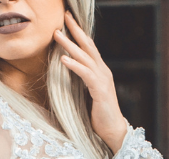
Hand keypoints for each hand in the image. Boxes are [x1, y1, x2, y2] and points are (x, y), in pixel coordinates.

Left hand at [54, 11, 130, 151]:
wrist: (112, 130)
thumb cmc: (97, 115)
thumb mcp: (86, 93)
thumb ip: (80, 80)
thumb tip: (67, 71)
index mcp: (99, 71)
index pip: (88, 47)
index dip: (78, 33)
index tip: (66, 21)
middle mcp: (103, 71)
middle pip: (88, 46)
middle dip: (76, 31)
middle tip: (63, 17)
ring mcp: (103, 80)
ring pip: (85, 57)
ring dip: (70, 45)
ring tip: (56, 35)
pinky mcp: (100, 90)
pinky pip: (85, 74)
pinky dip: (74, 65)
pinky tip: (63, 59)